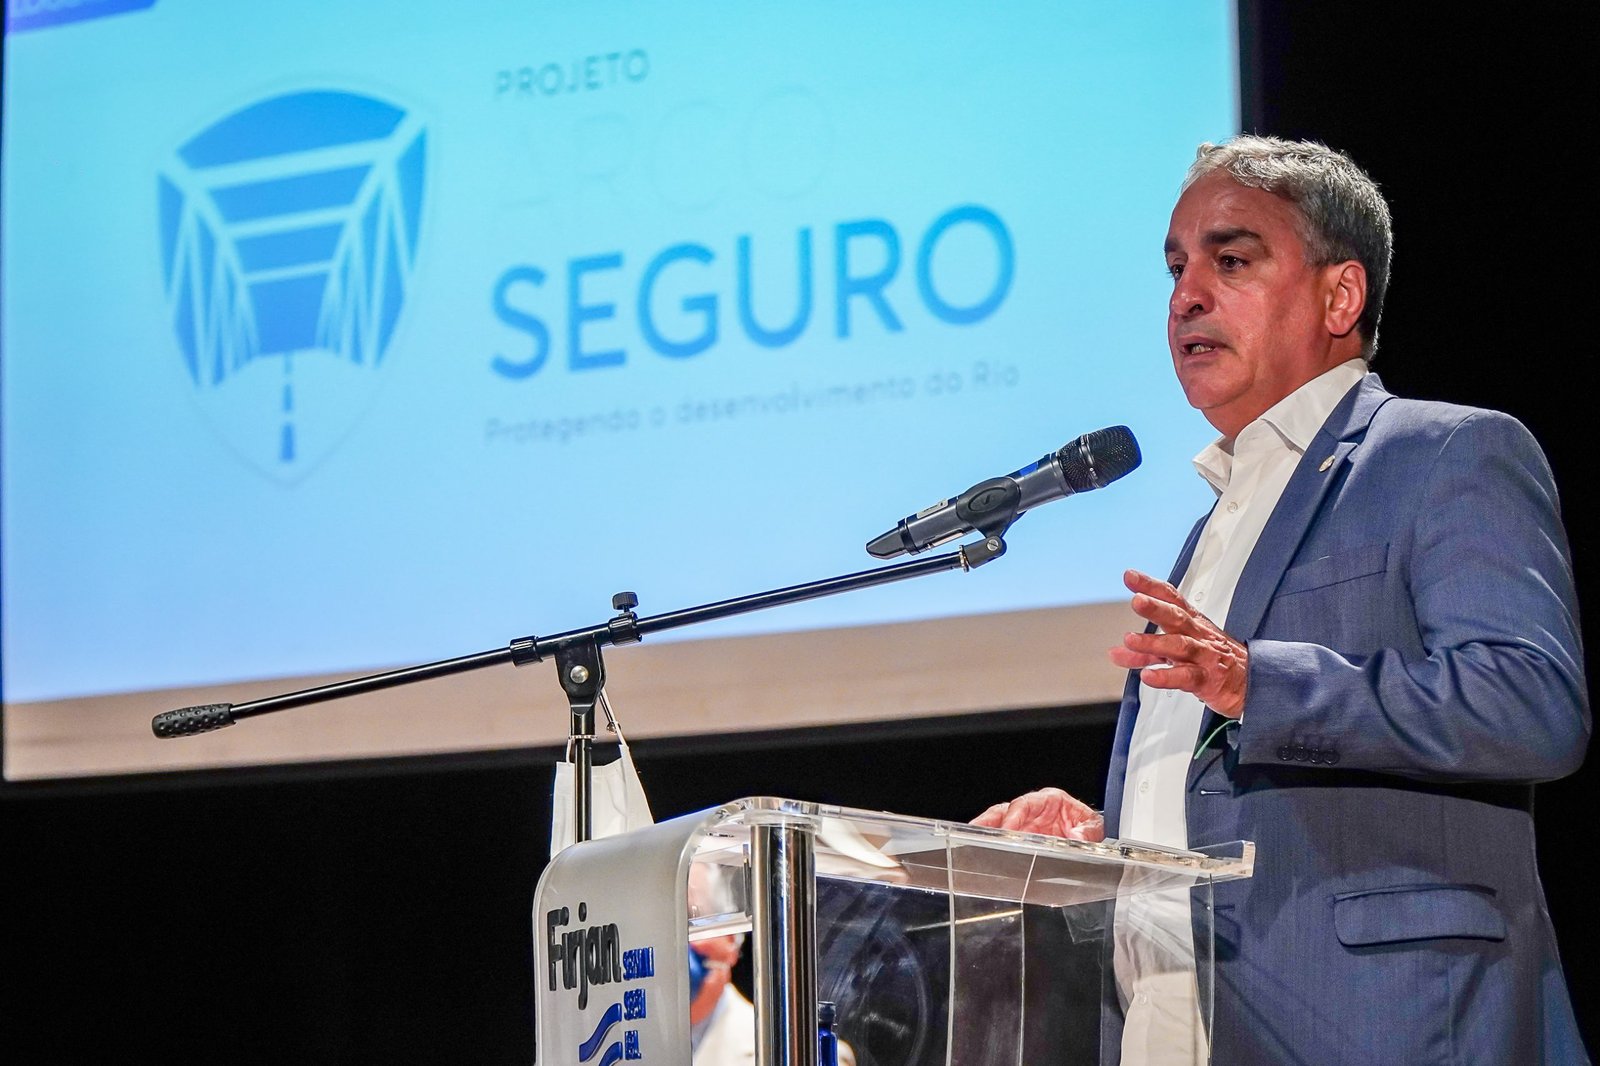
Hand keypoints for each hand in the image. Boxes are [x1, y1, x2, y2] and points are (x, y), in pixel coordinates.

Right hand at [971, 787, 1105, 840]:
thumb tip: (1078, 837)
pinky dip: (989, 843)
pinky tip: (979, 852)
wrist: (1085, 834)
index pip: (1025, 803)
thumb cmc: (1084, 823)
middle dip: (988, 821)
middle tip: (978, 833)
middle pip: (1004, 812)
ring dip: (984, 832)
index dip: (1015, 815)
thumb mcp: (1092, 825)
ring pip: (997, 823)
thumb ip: (1087, 831)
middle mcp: (1031, 811)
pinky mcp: (1018, 837)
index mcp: (1049, 800)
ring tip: (970, 842)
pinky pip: (1000, 837)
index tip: (1009, 828)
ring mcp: (1022, 824)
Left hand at [1110, 568, 1247, 717]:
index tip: (1130, 576)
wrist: (1252, 684)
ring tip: (1130, 640)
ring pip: (1180, 645)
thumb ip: (1144, 653)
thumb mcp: (1176, 654)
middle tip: (1137, 600)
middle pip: (1177, 616)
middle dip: (1156, 607)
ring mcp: (1204, 656)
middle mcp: (1197, 636)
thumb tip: (1116, 653)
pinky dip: (1166, 676)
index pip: (1171, 598)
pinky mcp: (1208, 679)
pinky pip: (1187, 676)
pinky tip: (1149, 676)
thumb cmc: (1214, 662)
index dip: (1151, 586)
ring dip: (1154, 642)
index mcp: (1191, 623)